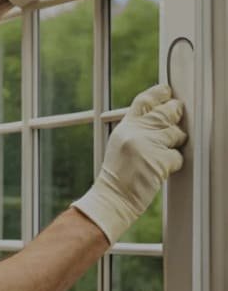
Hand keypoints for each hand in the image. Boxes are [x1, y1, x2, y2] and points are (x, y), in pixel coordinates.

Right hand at [71, 84, 186, 244]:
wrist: (112, 198)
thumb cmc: (118, 176)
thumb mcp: (120, 145)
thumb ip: (137, 129)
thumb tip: (162, 119)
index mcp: (125, 127)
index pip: (144, 101)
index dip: (158, 93)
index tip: (167, 91)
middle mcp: (135, 132)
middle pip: (165, 113)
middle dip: (176, 112)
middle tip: (178, 112)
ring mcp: (147, 146)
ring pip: (175, 134)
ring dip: (175, 143)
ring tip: (164, 152)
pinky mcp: (158, 161)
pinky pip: (177, 156)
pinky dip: (174, 164)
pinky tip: (162, 170)